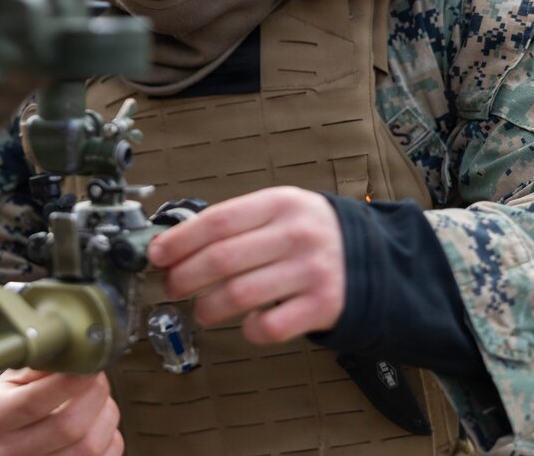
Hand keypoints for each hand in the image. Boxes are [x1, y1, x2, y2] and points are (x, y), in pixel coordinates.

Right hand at [0, 368, 122, 455]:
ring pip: (90, 447)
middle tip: (96, 375)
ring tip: (98, 396)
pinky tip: (99, 421)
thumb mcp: (11, 378)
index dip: (68, 382)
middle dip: (94, 393)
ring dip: (105, 414)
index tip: (86, 365)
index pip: (34, 403)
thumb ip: (40, 364)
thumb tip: (74, 352)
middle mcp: (14, 450)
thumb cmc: (8, 404)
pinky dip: (110, 435)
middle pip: (68, 427)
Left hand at [147, 186, 344, 343]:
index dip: (179, 241)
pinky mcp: (323, 306)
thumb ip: (235, 223)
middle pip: (221, 259)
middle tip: (172, 288)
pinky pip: (269, 326)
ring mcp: (311, 271)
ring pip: (239, 295)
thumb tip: (172, 243)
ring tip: (202, 311)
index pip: (217, 221)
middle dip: (184, 278)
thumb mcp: (279, 210)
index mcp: (279, 203)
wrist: (377, 257)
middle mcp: (295, 234)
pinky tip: (246, 323)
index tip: (156, 256)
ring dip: (207, 308)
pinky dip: (248, 329)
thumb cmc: (310, 234)